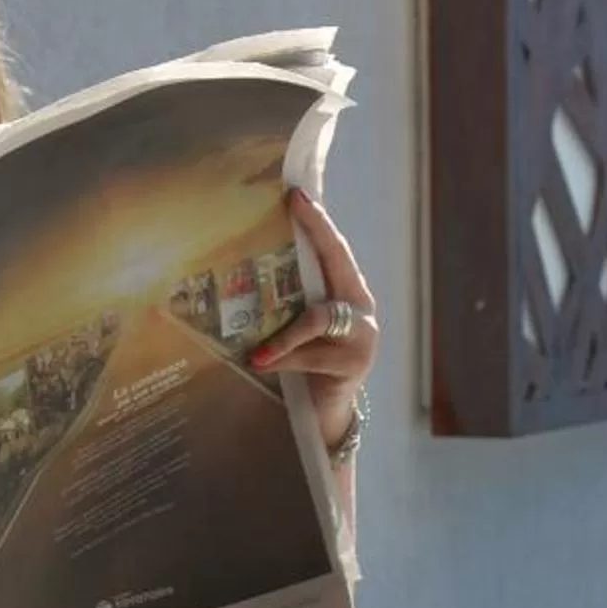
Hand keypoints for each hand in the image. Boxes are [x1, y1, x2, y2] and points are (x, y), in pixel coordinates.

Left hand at [249, 187, 378, 453]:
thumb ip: (287, 301)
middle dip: (318, 232)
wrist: (327, 412)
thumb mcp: (297, 327)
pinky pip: (311, 356)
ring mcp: (362, 336)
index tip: (297, 194)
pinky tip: (260, 363)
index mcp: (348, 293)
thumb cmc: (306, 364)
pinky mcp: (353, 365)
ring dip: (285, 333)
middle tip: (295, 208)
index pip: (335, 250)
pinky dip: (283, 358)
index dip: (318, 221)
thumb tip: (243, 265)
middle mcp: (361, 309)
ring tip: (257, 348)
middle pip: (340, 263)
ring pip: (319, 318)